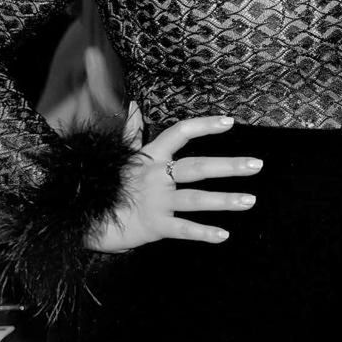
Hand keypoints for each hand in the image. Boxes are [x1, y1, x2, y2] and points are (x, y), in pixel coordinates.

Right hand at [88, 104, 262, 252]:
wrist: (85, 218)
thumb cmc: (110, 184)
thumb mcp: (122, 157)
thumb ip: (133, 131)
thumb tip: (136, 105)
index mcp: (150, 157)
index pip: (179, 133)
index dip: (204, 126)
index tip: (230, 122)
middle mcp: (155, 176)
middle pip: (196, 167)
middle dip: (228, 166)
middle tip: (257, 165)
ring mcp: (155, 201)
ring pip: (195, 199)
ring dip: (224, 200)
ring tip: (250, 200)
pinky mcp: (153, 225)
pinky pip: (182, 229)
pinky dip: (203, 233)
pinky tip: (224, 235)